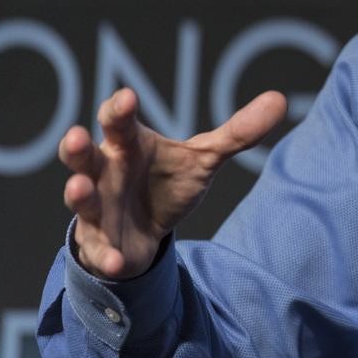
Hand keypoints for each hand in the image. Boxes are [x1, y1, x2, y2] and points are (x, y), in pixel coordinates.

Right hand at [58, 87, 286, 279]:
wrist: (148, 232)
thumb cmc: (167, 182)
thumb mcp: (204, 158)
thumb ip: (237, 133)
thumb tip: (280, 99)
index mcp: (130, 144)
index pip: (120, 121)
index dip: (121, 109)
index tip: (128, 97)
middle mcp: (106, 172)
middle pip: (85, 156)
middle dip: (77, 147)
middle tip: (77, 135)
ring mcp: (98, 207)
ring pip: (81, 199)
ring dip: (78, 193)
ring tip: (78, 187)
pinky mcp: (101, 243)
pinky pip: (100, 249)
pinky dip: (107, 255)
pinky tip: (117, 260)